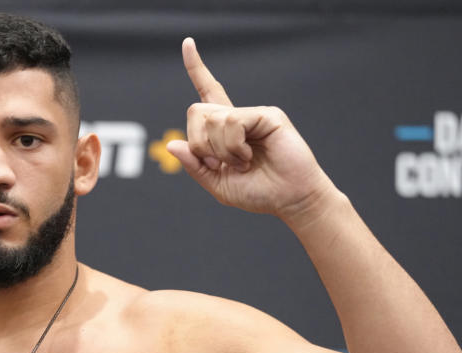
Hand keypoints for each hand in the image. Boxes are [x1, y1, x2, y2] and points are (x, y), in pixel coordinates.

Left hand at [166, 38, 337, 221]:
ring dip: (221, 151)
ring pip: (213, 120)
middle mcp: (237, 118)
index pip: (207, 93)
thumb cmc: (259, 193)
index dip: (196, 69)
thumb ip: (195, 166)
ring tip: (243, 163)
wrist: (289, 200)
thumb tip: (172, 144)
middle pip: (195, 112)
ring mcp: (252, 114)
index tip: (188, 44)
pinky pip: (232, 122)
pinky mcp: (266, 115)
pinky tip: (249, 158)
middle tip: (220, 163)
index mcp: (224, 131)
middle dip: (199, 143)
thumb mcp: (218, 184)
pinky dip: (234, 147)